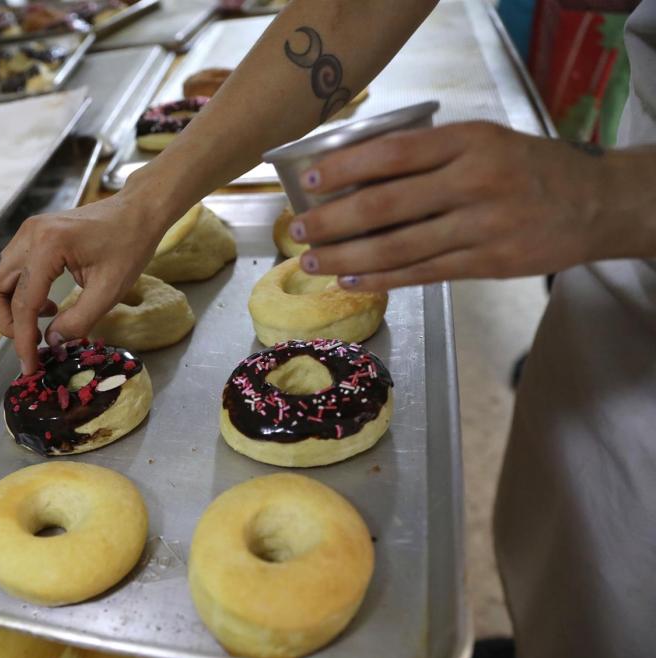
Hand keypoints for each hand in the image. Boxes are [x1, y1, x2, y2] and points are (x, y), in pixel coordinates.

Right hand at [0, 192, 169, 374]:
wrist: (136, 211)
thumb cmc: (129, 245)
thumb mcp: (109, 290)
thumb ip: (78, 321)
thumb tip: (51, 342)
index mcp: (48, 246)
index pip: (22, 302)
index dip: (23, 339)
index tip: (29, 366)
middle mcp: (29, 235)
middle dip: (6, 322)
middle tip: (31, 341)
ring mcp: (27, 232)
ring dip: (10, 307)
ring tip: (43, 320)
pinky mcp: (31, 234)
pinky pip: (10, 269)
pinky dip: (19, 292)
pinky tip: (47, 303)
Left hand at [288, 122, 651, 290]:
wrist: (594, 203)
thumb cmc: (526, 167)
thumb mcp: (483, 141)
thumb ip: (429, 155)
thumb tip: (353, 174)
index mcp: (469, 142)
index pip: (394, 153)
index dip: (346, 168)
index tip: (310, 180)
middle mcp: (475, 182)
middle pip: (386, 205)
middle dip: (332, 221)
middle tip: (297, 229)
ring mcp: (482, 226)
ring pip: (399, 247)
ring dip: (347, 258)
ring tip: (312, 260)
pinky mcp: (489, 264)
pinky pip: (423, 274)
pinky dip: (382, 279)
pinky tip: (351, 281)